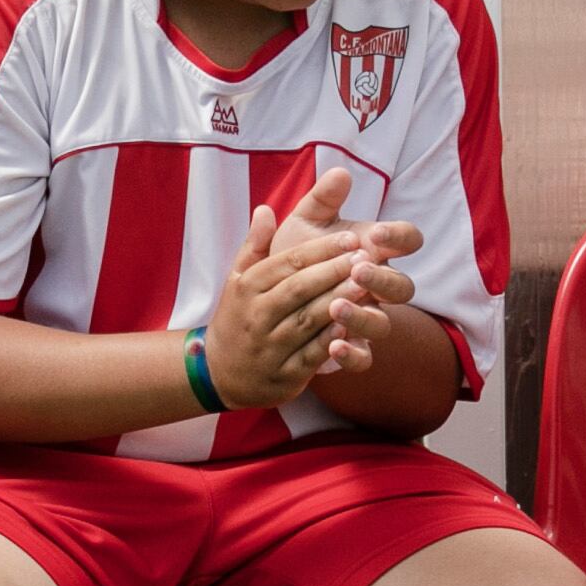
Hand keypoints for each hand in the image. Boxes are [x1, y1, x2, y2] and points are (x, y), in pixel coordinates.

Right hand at [202, 172, 415, 410]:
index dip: (321, 249)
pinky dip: (331, 340)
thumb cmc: (237, 318)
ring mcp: (269, 347)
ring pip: (307, 321)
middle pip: (298, 289)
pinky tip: (352, 325)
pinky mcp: (285, 375)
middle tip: (364, 255)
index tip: (350, 237)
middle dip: (333, 270)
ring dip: (338, 301)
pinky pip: (311, 356)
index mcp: (247, 288)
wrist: (220, 374)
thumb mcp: (238, 280)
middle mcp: (256, 316)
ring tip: (364, 283)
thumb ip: (255, 245)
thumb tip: (265, 209)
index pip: (287, 263)